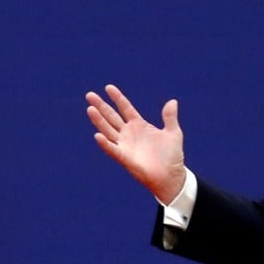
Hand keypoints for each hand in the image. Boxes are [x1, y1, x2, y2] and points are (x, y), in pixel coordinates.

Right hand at [85, 84, 185, 202]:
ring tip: (90, 109)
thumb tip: (172, 101)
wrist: (172, 176)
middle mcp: (129, 133)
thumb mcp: (173, 133)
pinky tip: (98, 135)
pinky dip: (105, 143)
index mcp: (139, 125)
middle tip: (89, 95)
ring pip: (108, 130)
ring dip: (99, 120)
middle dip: (101, 106)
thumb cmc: (171, 156)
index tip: (108, 87)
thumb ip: (170, 117)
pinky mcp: (125, 158)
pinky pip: (113, 149)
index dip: (117, 98)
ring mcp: (125, 145)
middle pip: (112, 117)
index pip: (125, 108)